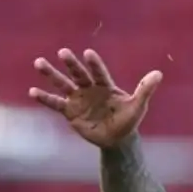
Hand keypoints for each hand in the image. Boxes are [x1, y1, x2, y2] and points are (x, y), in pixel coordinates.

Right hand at [30, 49, 162, 149]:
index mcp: (105, 85)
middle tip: (62, 52)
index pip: (99, 72)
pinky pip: (55, 104)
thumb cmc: (128, 120)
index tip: (88, 54)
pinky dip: (45, 98)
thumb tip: (159, 73)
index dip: (94, 64)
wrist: (117, 139)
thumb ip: (145, 89)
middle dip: (71, 64)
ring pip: (63, 84)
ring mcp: (78, 99)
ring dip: (51, 74)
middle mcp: (89, 88)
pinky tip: (33, 91)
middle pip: (78, 74)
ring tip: (39, 63)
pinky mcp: (70, 112)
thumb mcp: (138, 106)